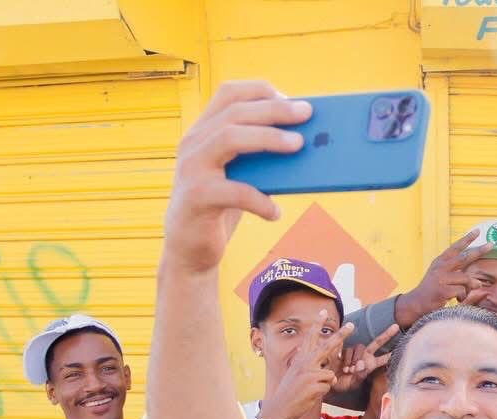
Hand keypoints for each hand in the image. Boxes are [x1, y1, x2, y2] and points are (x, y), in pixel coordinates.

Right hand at [162, 81, 309, 274]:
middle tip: (307, 113)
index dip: (260, 91)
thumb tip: (305, 141)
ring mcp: (191, 168)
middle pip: (235, 112)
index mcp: (203, 132)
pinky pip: (234, 191)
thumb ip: (259, 156)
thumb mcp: (241, 175)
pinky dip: (260, 200)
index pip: (228, 94)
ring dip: (268, 138)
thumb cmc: (222, 208)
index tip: (291, 99)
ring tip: (298, 145)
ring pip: (229, 137)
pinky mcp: (195, 198)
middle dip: (274, 109)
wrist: (189, 249)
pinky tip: (276, 212)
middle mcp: (193, 143)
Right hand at [257, 314, 354, 418]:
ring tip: (309, 390)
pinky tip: (310, 395)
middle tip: (352, 325)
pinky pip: (328, 386)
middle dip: (341, 335)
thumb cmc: (290, 393)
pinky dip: (323, 392)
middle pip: (327, 346)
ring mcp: (310, 372)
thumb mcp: (296, 375)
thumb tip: (325, 368)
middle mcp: (305, 362)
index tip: (323, 311)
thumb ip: (307, 367)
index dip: (317, 324)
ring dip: (324, 385)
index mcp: (300, 359)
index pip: (310, 338)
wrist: (280, 407)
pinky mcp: (314, 383)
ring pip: (330, 375)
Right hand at [333, 323, 398, 395]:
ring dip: (354, 359)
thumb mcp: (354, 382)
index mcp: (370, 364)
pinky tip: (342, 367)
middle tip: (396, 326)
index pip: (383, 358)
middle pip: (377, 342)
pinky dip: (345, 358)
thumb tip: (361, 363)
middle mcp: (365, 356)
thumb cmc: (344, 384)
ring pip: (359, 347)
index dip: (392, 353)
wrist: (329, 380)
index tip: (404, 347)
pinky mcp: (344, 349)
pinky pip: (347, 349)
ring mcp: (355, 352)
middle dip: (387, 335)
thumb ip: (359, 374)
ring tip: (348, 371)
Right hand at [398, 229, 491, 320]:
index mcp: (440, 262)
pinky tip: (458, 300)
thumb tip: (477, 281)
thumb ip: (455, 274)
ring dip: (469, 287)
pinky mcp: (442, 291)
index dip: (466, 239)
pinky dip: (463, 297)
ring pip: (466, 278)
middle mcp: (440, 267)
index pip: (455, 248)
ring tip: (465, 294)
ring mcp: (441, 278)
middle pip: (464, 257)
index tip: (478, 231)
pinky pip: (461, 291)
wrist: (416, 303)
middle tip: (492, 245)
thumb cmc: (432, 290)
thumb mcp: (440, 276)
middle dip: (479, 250)